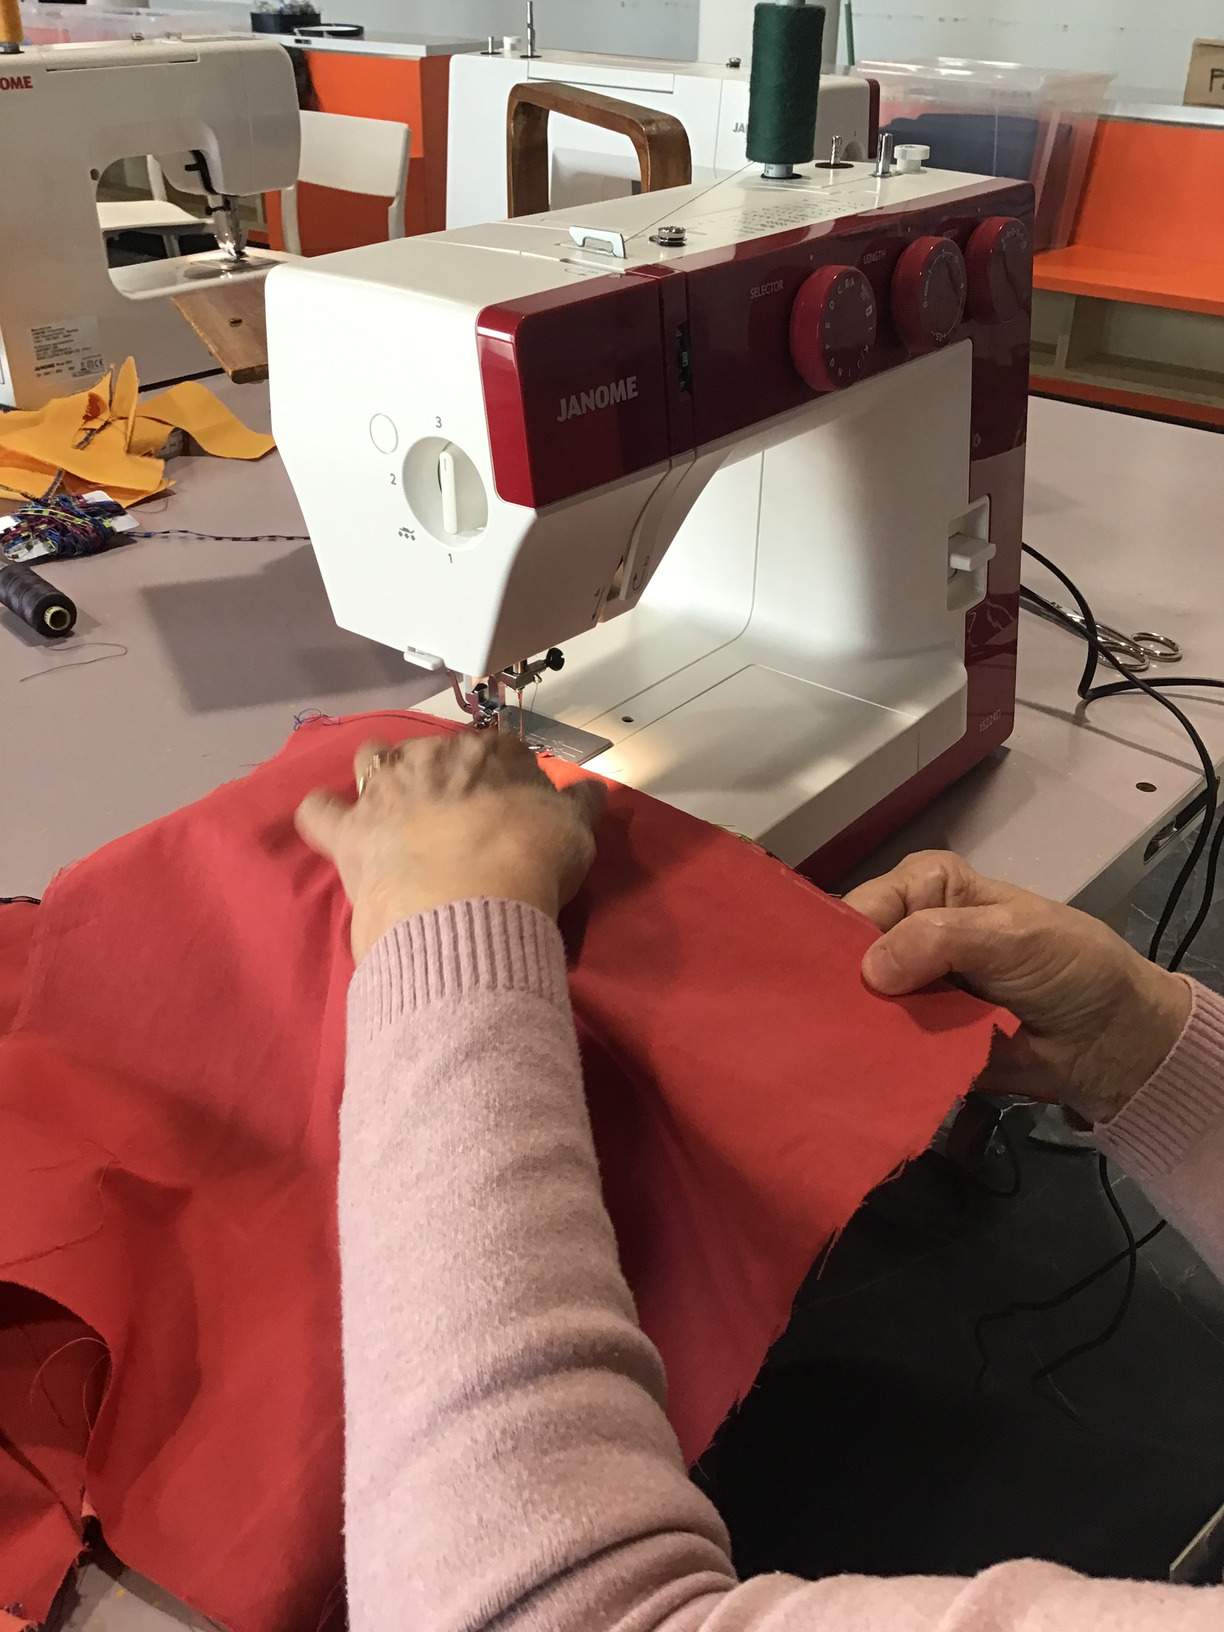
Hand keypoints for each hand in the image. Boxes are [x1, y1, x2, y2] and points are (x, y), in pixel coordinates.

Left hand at [296, 732, 601, 963]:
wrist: (470, 900)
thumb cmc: (530, 861)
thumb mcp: (576, 832)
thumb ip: (581, 806)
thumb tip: (593, 790)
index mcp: (490, 752)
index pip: (500, 751)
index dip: (505, 779)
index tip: (512, 810)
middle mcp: (432, 756)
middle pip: (436, 753)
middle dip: (443, 776)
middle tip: (459, 821)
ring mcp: (384, 789)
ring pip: (372, 759)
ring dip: (381, 777)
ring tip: (397, 810)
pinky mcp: (349, 831)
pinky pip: (320, 811)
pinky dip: (325, 816)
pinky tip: (336, 827)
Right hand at [844, 852, 1190, 1123]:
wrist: (1113, 1041)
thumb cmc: (1071, 966)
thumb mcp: (1013, 935)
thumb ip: (942, 938)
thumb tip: (869, 972)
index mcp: (928, 889)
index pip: (865, 903)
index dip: (847, 937)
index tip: (841, 978)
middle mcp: (908, 933)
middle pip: (851, 956)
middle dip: (838, 986)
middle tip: (823, 1021)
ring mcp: (910, 991)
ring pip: (859, 1005)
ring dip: (852, 1028)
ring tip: (832, 1052)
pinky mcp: (917, 1040)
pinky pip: (881, 1048)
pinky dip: (872, 1060)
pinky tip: (854, 1073)